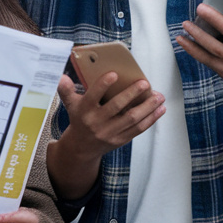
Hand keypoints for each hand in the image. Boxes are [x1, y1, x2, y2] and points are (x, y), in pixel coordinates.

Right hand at [47, 72, 164, 199]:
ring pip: (132, 119)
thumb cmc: (79, 119)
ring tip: (159, 96)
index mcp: (84, 111)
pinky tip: (160, 109)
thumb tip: (61, 76)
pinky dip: (151, 119)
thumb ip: (66, 90)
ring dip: (148, 107)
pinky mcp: (121, 140)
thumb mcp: (70, 105)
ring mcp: (110, 133)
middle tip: (145, 83)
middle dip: (132, 94)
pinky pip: (138, 129)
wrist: (81, 148)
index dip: (103, 85)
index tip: (114, 74)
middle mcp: (97, 123)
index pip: (93, 96)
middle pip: (117, 107)